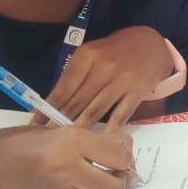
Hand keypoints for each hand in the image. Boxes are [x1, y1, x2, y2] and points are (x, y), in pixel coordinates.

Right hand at [0, 124, 134, 188]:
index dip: (127, 155)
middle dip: (123, 180)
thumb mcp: (58, 130)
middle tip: (117, 169)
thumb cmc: (18, 142)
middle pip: (117, 188)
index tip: (123, 151)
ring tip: (103, 179)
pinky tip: (87, 188)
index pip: (120, 156)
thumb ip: (92, 139)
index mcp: (71, 142)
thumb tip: (124, 148)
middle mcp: (69, 170)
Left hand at [42, 26, 173, 129]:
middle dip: (60, 122)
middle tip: (47, 139)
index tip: (35, 124)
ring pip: (95, 111)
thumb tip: (52, 103)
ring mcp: (121, 81)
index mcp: (86, 56)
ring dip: (80, 129)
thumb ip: (75, 75)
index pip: (63, 88)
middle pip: (77, 102)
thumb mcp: (92, 54)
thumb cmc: (115, 51)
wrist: (151, 44)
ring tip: (67, 144)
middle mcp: (103, 68)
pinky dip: (108, 130)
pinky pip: (119, 115)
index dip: (47, 109)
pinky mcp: (137, 92)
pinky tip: (98, 141)